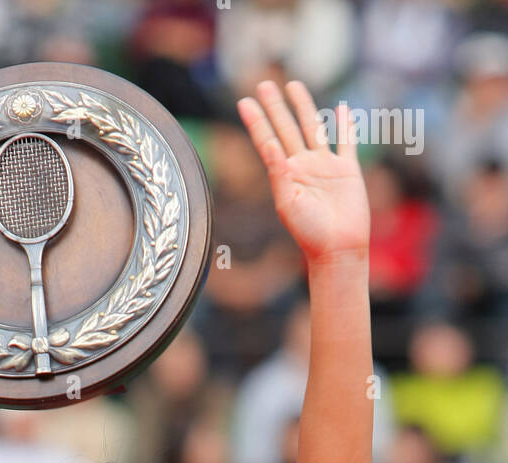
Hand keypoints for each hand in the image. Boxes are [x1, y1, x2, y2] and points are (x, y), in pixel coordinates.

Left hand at [237, 80, 369, 265]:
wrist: (338, 249)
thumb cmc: (310, 232)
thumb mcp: (288, 204)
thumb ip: (278, 173)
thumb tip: (269, 144)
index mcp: (285, 175)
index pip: (267, 140)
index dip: (256, 121)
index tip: (244, 102)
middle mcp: (303, 167)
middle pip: (286, 128)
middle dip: (275, 107)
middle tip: (263, 84)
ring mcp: (325, 166)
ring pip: (312, 128)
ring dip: (303, 107)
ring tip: (293, 86)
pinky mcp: (347, 170)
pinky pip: (346, 142)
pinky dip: (345, 125)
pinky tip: (342, 109)